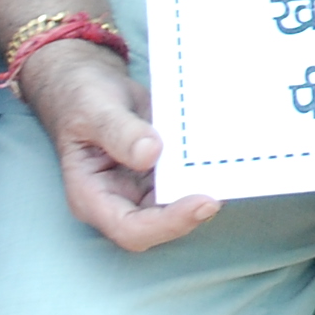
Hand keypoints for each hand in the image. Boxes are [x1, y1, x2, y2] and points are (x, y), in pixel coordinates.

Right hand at [17, 40, 216, 250]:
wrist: (91, 86)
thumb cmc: (83, 101)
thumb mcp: (95, 111)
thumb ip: (119, 132)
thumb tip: (150, 154)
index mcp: (92, 196)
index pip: (130, 229)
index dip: (168, 223)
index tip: (203, 202)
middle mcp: (118, 200)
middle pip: (159, 225)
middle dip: (192, 213)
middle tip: (225, 187)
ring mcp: (141, 189)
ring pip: (176, 206)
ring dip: (203, 192)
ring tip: (230, 171)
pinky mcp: (161, 173)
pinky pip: (184, 180)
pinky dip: (203, 173)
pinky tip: (223, 157)